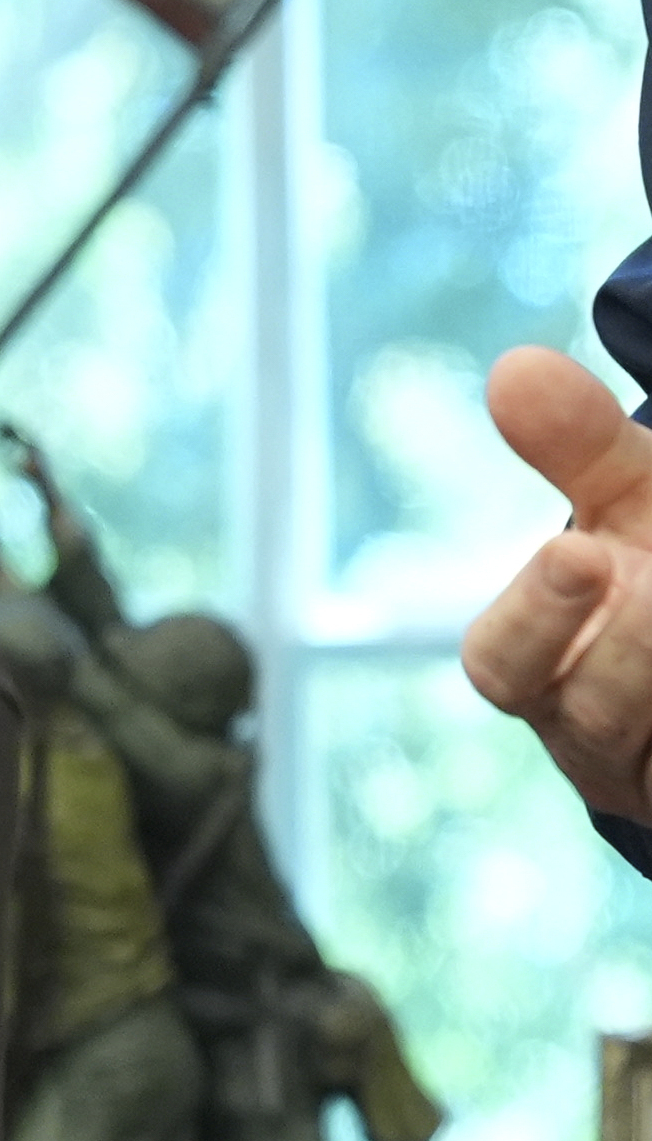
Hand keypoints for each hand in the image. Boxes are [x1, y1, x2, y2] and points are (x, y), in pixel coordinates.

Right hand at [469, 345, 651, 824]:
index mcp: (537, 668)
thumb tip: (515, 371)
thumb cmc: (650, 562)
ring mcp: (649, 770)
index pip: (504, 662)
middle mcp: (590, 733)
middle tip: (651, 575)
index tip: (584, 552)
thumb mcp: (629, 501)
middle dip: (640, 642)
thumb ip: (580, 447)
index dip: (539, 614)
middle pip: (599, 709)